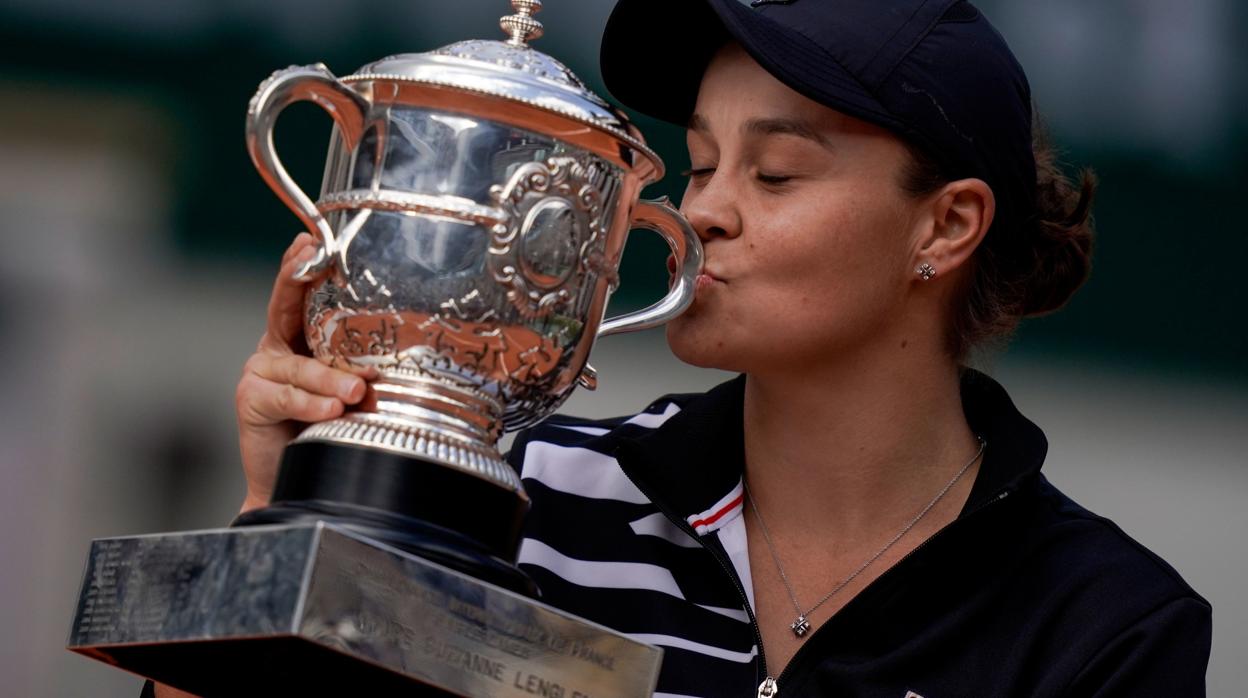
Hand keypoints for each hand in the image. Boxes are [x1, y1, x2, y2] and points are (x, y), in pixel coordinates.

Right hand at [233, 233, 372, 511]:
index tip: (312, 240)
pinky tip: (330, 409)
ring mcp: (262, 371)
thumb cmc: (336, 430)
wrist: (302, 484)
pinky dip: (310, 402)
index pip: (302, 293)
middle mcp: (279, 346)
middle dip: (299, 282)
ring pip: (298, 365)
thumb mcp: (358, 390)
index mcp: (304, 336)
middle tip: (317, 266)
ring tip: (356, 391)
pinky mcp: (252, 399)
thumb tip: (415, 356)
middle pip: (285, 307)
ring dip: (328, 377)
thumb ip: (369, 369)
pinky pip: (284, 396)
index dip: (303, 265)